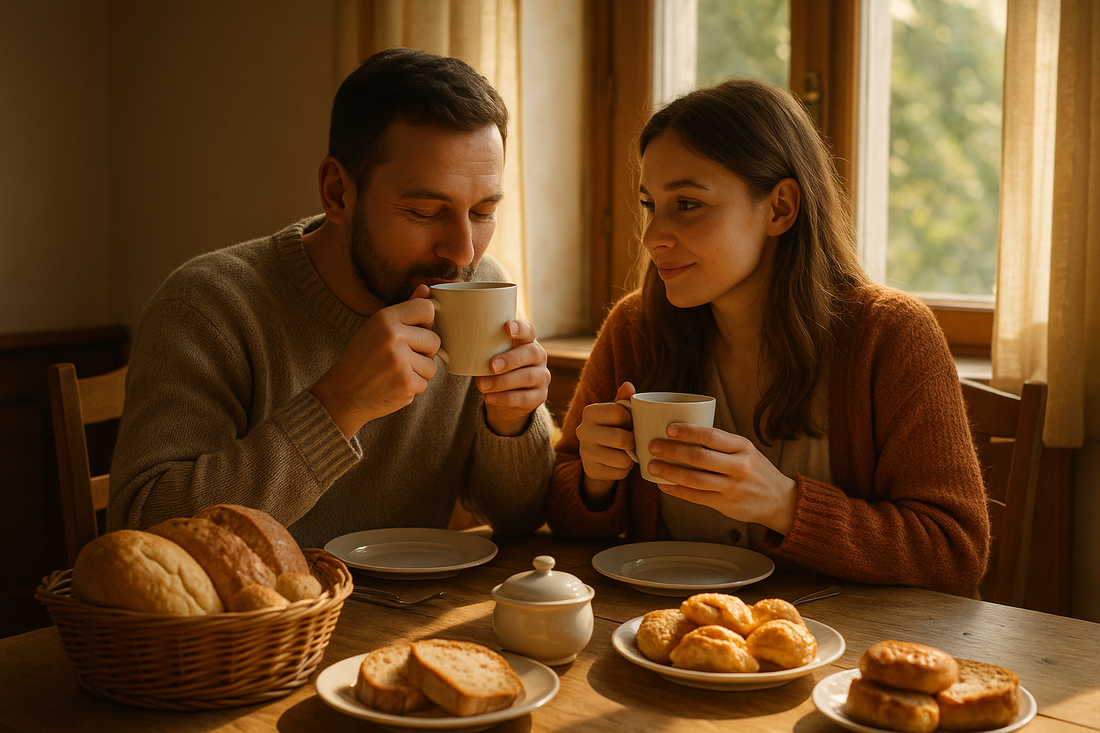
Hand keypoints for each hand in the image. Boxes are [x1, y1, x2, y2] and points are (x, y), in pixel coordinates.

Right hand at [311, 285, 438, 437]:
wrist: (344, 394)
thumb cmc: (363, 359)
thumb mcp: (378, 328)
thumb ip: (405, 309)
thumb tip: (426, 289)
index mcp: (385, 318)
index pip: (427, 308)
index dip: (424, 324)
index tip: (412, 334)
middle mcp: (392, 336)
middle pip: (435, 340)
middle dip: (423, 353)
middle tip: (399, 359)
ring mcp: (399, 360)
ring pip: (432, 365)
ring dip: (418, 372)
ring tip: (395, 372)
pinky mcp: (405, 383)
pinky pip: (425, 382)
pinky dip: (413, 387)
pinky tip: (394, 385)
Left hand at [475, 319, 549, 436]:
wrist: (507, 397)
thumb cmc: (497, 367)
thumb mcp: (492, 354)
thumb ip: (483, 346)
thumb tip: (457, 341)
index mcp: (528, 341)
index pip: (529, 330)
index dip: (520, 328)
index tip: (507, 327)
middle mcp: (539, 357)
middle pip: (531, 354)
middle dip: (510, 359)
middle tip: (491, 366)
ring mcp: (542, 377)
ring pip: (528, 377)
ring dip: (503, 381)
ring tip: (482, 385)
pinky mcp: (539, 396)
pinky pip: (524, 398)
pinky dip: (504, 398)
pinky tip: (489, 397)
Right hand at [576, 382, 636, 503]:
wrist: (597, 456)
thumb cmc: (612, 428)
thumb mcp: (617, 412)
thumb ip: (624, 400)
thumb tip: (628, 386)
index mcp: (590, 412)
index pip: (618, 412)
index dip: (630, 419)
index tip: (629, 422)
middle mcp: (583, 431)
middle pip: (621, 438)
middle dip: (633, 441)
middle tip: (632, 440)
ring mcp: (585, 452)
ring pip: (622, 459)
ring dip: (630, 457)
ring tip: (627, 452)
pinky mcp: (591, 470)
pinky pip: (619, 473)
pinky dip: (624, 470)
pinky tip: (619, 463)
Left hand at [645, 423, 797, 534]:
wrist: (779, 500)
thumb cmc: (755, 470)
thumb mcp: (745, 450)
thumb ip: (720, 443)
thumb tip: (683, 432)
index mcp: (742, 447)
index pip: (712, 436)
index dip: (688, 432)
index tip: (668, 428)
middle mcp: (739, 467)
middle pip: (700, 458)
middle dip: (673, 451)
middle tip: (653, 446)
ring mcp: (733, 488)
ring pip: (695, 479)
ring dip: (670, 472)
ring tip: (653, 466)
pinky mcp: (726, 505)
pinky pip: (696, 497)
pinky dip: (677, 491)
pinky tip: (664, 485)